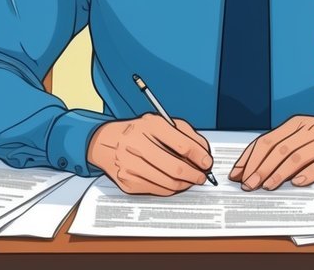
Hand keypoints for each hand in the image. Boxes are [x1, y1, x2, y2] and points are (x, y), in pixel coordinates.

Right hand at [86, 114, 213, 195]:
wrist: (107, 143)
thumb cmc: (138, 132)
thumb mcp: (161, 123)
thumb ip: (186, 134)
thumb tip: (204, 153)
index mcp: (150, 126)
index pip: (183, 145)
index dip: (200, 157)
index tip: (206, 162)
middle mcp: (138, 145)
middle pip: (176, 168)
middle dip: (195, 175)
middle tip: (201, 176)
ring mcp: (131, 165)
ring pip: (169, 183)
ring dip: (185, 184)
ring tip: (190, 180)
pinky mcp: (129, 182)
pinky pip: (158, 190)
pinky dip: (171, 189)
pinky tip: (174, 182)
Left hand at [230, 116, 313, 189]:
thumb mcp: (308, 138)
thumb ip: (287, 149)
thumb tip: (260, 169)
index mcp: (297, 124)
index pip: (267, 140)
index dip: (250, 157)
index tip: (238, 173)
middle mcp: (309, 129)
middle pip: (278, 149)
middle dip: (260, 168)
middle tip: (248, 184)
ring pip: (296, 156)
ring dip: (279, 172)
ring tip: (268, 185)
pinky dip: (308, 173)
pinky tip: (297, 183)